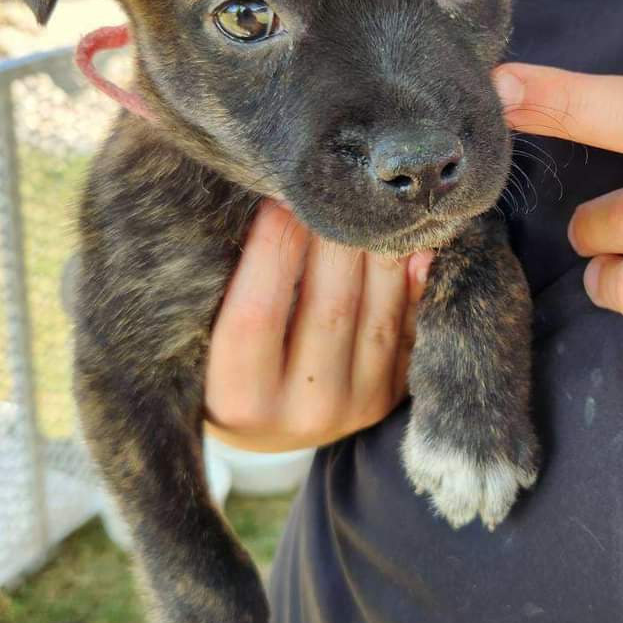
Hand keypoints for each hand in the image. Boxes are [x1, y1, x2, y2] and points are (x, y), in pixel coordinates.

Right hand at [205, 201, 431, 451]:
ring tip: (372, 201)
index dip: (270, 249)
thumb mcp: (208, 340)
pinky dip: (414, 281)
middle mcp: (303, 410)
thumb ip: (230, 288)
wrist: (269, 438)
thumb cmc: (226, 369)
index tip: (276, 196)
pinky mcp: (391, 398)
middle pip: (329, 307)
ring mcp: (356, 407)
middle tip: (334, 184)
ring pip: (379, 315)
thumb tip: (274, 203)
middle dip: (333, 236)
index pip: (256, 314)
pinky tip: (413, 242)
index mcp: (240, 399)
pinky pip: (411, 329)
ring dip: (380, 250)